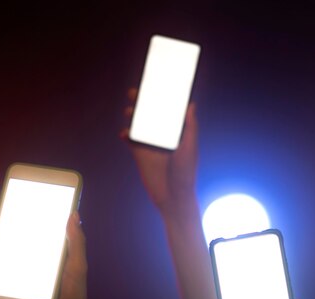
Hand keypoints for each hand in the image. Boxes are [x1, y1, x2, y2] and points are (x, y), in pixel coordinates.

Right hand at [119, 87, 198, 215]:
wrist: (172, 198)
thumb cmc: (185, 174)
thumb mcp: (189, 148)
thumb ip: (190, 127)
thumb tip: (191, 105)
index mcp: (178, 132)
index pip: (170, 111)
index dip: (164, 97)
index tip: (157, 82)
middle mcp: (164, 136)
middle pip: (152, 114)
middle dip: (144, 102)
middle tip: (136, 91)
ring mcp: (151, 144)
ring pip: (139, 124)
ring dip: (133, 116)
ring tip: (129, 110)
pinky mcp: (140, 154)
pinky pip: (130, 140)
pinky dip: (125, 134)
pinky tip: (123, 132)